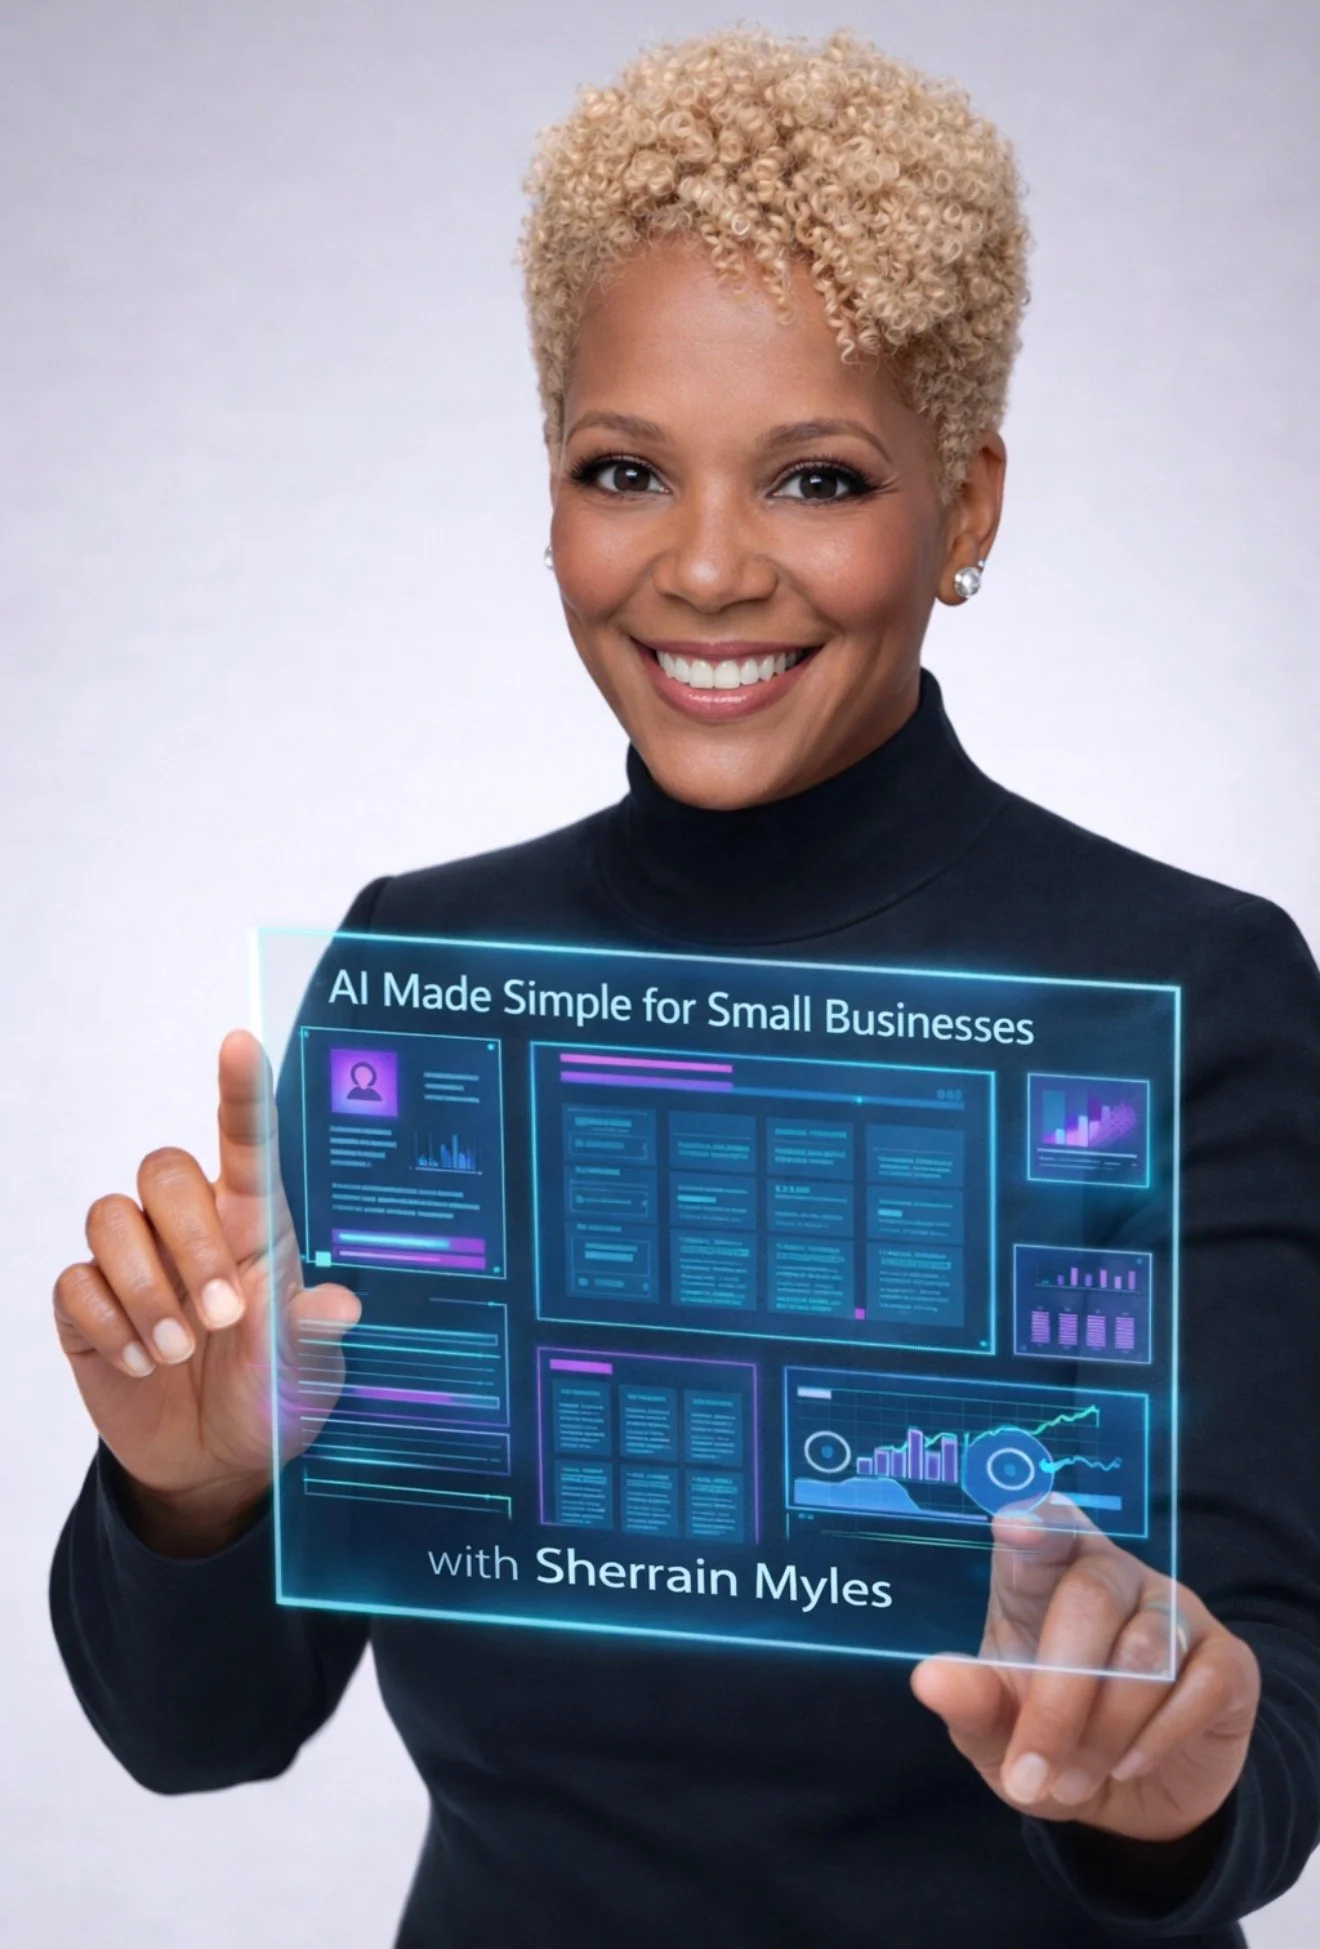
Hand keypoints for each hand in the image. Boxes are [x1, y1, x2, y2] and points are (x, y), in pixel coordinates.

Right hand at [53, 1030, 359, 1551]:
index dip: (240, 1091)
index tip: (240, 1042)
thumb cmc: (270, 1400)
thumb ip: (317, 1337)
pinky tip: (141, 1364)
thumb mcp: (308, 1375)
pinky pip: (75, 1283)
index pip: (244, 1142)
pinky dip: (108, 1325)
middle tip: (222, 1320)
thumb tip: (341, 1307)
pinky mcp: (88, 1307)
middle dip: (189, 1244)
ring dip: (145, 1291)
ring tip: (178, 1352)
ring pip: (110, 1219)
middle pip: (163, 1172)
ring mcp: (134, 1264)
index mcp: (255, 1226)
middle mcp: (192, 1230)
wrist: (212, 1466)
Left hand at [911, 1498, 1259, 1843]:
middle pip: (1090, 1599)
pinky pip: (1198, 1685)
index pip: (1046, 1524)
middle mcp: (1114, 1574)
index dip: (1034, 1522)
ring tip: (1073, 1781)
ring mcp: (1175, 1611)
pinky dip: (1157, 1736)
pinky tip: (1127, 1766)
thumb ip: (970, 1703)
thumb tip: (928, 1679)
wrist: (1134, 1798)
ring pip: (1144, 1651)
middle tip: (1031, 1771)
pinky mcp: (1227, 1660)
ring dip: (1102, 1731)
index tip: (1012, 1528)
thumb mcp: (998, 1732)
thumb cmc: (1050, 1740)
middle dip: (1057, 1697)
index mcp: (1046, 1571)